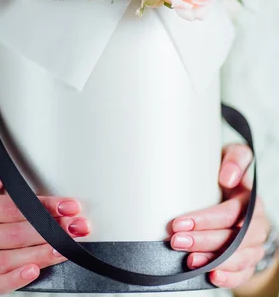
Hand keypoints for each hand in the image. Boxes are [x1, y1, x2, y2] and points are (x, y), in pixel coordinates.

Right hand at [0, 156, 89, 296]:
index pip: (11, 208)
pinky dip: (16, 280)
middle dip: (49, 232)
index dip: (42, 208)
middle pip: (13, 236)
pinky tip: (35, 270)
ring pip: (7, 261)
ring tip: (65, 248)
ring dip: (42, 255)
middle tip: (74, 228)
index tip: (67, 206)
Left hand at [170, 144, 269, 289]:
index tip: (180, 222)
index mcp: (251, 198)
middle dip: (204, 241)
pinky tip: (211, 276)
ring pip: (239, 258)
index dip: (207, 220)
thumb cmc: (228, 171)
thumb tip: (227, 178)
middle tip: (176, 240)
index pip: (232, 213)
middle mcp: (257, 222)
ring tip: (188, 260)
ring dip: (212, 261)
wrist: (235, 188)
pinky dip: (229, 277)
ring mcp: (254, 243)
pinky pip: (244, 273)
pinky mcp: (249, 258)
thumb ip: (234, 158)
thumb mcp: (233, 155)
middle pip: (235, 239)